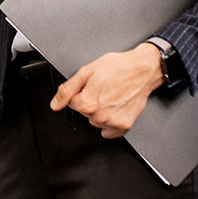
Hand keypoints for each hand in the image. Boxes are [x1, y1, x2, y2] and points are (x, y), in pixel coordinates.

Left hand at [50, 43, 164, 138]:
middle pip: (84, 112)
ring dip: (100, 111)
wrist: (142, 69)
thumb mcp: (86, 71)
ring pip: (95, 121)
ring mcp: (112, 123)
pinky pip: (108, 131)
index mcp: (87, 103)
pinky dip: (110, 122)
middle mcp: (99, 116)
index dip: (80, 92)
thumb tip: (55, 104)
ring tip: (111, 95)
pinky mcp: (124, 126)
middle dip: (90, 101)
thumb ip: (67, 90)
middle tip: (103, 88)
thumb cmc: (118, 67)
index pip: (72, 103)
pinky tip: (116, 107)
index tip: (91, 85)